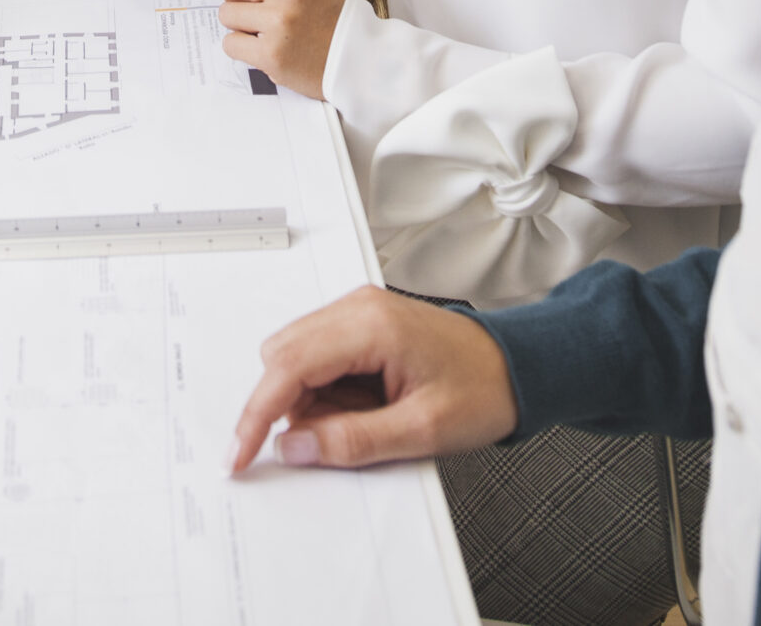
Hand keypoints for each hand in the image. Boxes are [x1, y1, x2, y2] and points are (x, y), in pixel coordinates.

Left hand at [216, 0, 345, 96]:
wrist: (358, 54)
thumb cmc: (330, 14)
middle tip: (260, 8)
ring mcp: (278, 20)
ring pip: (225, 14)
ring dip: (241, 25)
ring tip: (269, 29)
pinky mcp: (271, 53)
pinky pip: (230, 44)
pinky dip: (244, 48)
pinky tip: (267, 46)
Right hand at [229, 286, 517, 472]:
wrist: (520, 368)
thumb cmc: (484, 389)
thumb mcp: (421, 430)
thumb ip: (352, 441)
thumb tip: (295, 448)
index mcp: (370, 325)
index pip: (287, 367)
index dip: (257, 414)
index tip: (240, 452)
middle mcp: (357, 308)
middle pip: (282, 357)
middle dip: (287, 408)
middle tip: (321, 445)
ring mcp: (358, 313)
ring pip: (296, 358)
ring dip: (310, 401)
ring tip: (364, 422)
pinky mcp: (362, 326)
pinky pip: (318, 358)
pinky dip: (325, 391)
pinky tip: (363, 409)